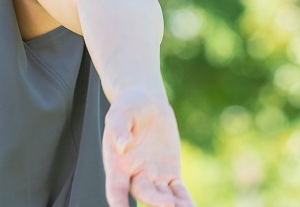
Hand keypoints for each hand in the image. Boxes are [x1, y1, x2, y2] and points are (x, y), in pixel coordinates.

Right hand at [102, 85, 194, 206]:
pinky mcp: (170, 173)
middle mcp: (134, 175)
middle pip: (143, 192)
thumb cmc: (127, 107)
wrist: (147, 103)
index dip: (118, 202)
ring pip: (163, 196)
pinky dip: (185, 201)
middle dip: (154, 200)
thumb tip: (122, 146)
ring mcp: (154, 176)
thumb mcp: (120, 113)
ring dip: (172, 205)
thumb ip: (118, 128)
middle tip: (167, 204)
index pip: (115, 187)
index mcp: (117, 164)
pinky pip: (178, 191)